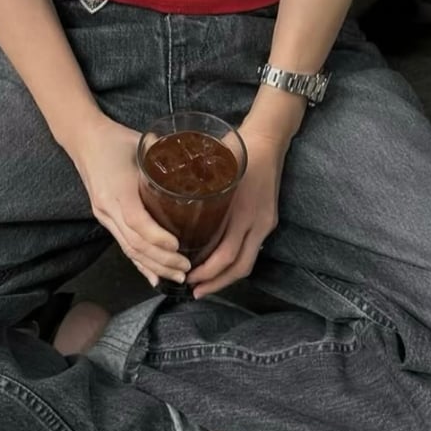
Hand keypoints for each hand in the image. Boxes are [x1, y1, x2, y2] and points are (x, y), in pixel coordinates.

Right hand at [65, 115, 190, 287]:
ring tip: (177, 276)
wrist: (84, 140)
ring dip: (153, 266)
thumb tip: (197, 164)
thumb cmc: (116, 139)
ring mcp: (104, 215)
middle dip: (161, 260)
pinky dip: (139, 263)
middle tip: (186, 269)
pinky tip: (153, 277)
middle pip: (133, 242)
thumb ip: (167, 157)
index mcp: (118, 187)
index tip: (178, 246)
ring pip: (128, 249)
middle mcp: (108, 206)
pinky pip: (123, 245)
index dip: (156, 237)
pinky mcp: (105, 218)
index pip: (136, 219)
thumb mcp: (142, 144)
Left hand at [186, 126, 288, 298]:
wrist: (267, 139)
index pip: (226, 254)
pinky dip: (234, 262)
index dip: (208, 272)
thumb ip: (192, 185)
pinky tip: (218, 264)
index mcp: (243, 211)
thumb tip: (162, 200)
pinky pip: (252, 249)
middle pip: (239, 266)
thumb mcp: (210, 166)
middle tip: (194, 290)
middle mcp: (258, 222)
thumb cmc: (234, 149)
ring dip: (226, 277)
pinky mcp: (268, 221)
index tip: (188, 278)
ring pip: (248, 261)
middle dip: (216, 283)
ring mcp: (265, 223)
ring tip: (204, 284)